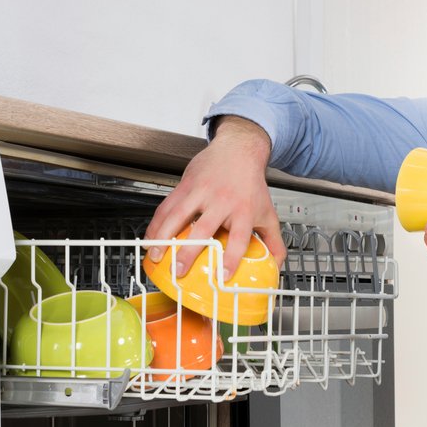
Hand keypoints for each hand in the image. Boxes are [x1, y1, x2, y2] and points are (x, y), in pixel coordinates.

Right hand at [145, 116, 285, 279]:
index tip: (224, 276)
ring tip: (155, 256)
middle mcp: (221, 201)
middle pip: (203, 229)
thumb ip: (274, 241)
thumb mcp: (268, 212)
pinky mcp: (185, 185)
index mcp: (243, 211)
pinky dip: (156, 223)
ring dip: (163, 237)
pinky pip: (167, 206)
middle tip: (179, 270)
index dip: (231, 258)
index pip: (239, 238)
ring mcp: (201, 192)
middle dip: (189, 252)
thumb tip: (276, 267)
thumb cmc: (251, 185)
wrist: (239, 150)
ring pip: (178, 216)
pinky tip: (150, 237)